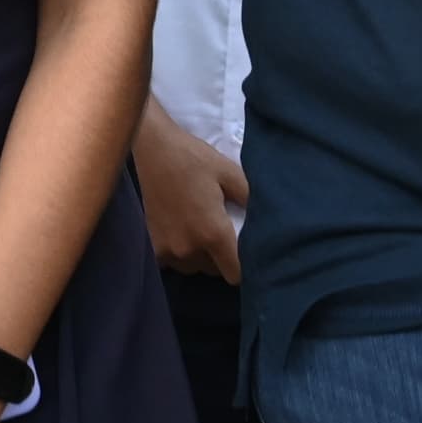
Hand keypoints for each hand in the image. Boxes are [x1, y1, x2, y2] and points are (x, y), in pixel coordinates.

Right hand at [133, 104, 246, 283]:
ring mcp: (167, 250)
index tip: (246, 254)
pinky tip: (180, 230)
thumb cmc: (192, 158)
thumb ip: (251, 199)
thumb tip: (271, 223)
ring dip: (199, 256)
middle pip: (214, 270)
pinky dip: (179, 252)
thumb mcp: (229, 172)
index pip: (235, 274)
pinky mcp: (151, 247)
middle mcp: (189, 249)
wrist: (151, 148)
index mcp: (213, 233)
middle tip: (221, 231)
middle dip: (221, 257)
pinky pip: (172, 262)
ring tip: (199, 228)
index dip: (244, 267)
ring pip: (193, 267)